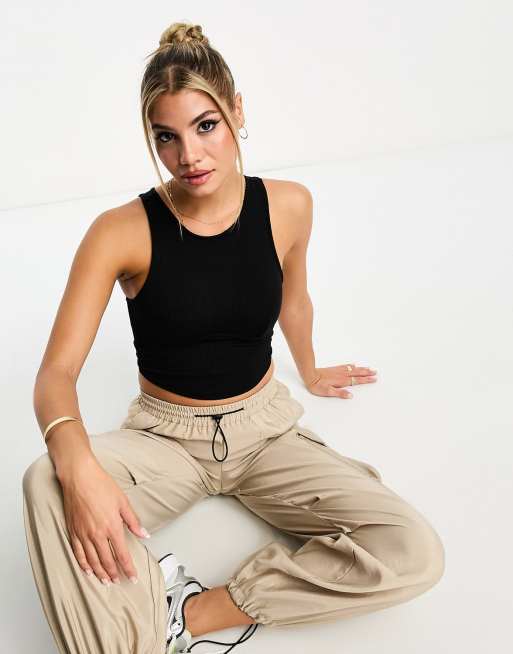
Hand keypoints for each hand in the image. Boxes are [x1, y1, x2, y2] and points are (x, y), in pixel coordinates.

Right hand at [60, 456, 149, 585]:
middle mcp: (97, 534)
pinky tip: (88, 571)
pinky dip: (83, 564)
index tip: (133, 577)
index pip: (122, 554)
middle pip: (107, 561)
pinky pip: (78, 553)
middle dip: (114, 573)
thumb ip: (133, 521)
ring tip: (106, 581)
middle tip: (119, 581)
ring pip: (92, 561)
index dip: (128, 568)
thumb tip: (144, 534)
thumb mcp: (123, 501)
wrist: (79, 477)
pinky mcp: (73, 531)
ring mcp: (83, 534)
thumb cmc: (101, 485)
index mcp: (112, 527)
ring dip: (100, 573)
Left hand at [305, 363, 377, 397]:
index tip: (374, 379)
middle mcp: (342, 375)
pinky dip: (351, 365)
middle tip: (375, 372)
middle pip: (357, 373)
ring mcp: (338, 371)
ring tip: (368, 368)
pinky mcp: (334, 369)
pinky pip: (345, 366)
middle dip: (366, 373)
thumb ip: (339, 393)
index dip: (366, 380)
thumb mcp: (328, 392)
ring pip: (353, 369)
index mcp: (342, 381)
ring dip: (361, 369)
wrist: (309, 375)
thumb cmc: (317, 385)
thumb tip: (350, 395)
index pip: (357, 380)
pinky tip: (353, 365)